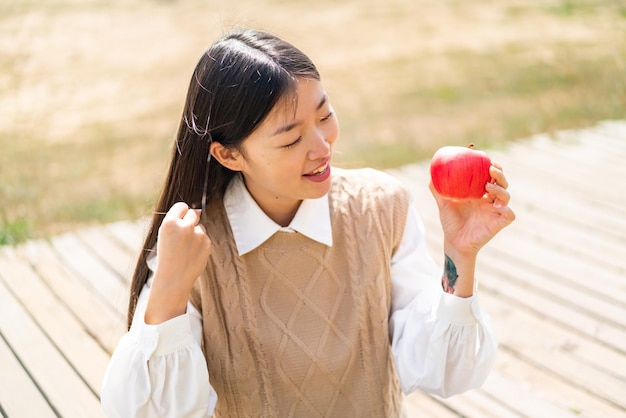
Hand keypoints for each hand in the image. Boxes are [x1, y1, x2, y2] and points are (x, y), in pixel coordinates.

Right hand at [145, 202, 211, 323]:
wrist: (174, 277)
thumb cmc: (167, 256)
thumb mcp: (165, 236)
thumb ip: (179, 221)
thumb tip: (199, 211)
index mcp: (170, 223)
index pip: (181, 206)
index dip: (181, 213)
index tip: (179, 222)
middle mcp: (184, 226)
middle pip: (193, 213)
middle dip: (190, 221)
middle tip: (183, 236)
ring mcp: (197, 234)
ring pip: (200, 226)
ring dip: (195, 233)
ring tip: (185, 248)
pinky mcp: (206, 243)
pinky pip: (205, 237)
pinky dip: (200, 243)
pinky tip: (192, 253)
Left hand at [430, 164, 515, 256]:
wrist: (454, 242)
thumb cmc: (451, 223)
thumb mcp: (443, 203)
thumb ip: (437, 189)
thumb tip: (430, 175)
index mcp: (480, 194)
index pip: (491, 176)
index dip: (492, 166)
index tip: (485, 157)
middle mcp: (490, 201)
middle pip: (502, 182)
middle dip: (499, 174)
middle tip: (490, 168)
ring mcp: (495, 211)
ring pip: (506, 196)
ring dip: (500, 189)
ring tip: (487, 186)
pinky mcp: (499, 223)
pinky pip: (509, 215)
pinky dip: (507, 209)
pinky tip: (497, 206)